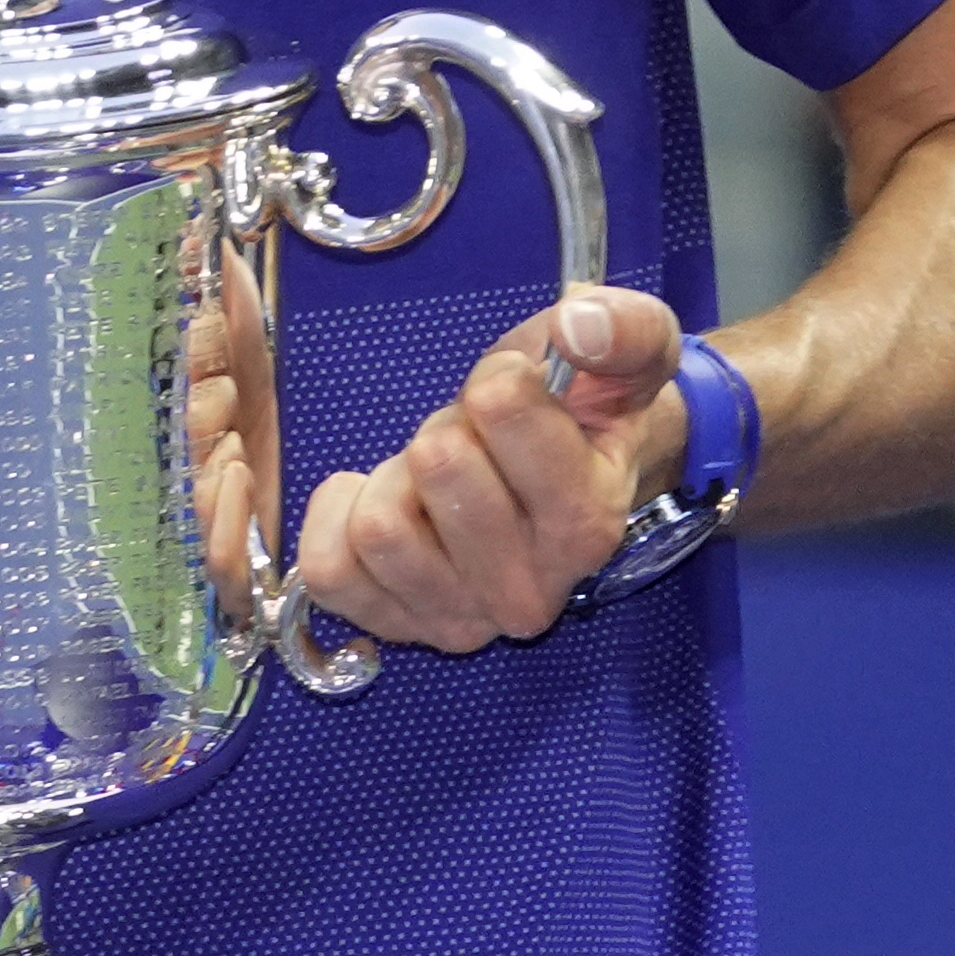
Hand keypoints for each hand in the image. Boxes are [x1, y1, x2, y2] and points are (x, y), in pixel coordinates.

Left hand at [285, 285, 685, 651]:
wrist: (556, 480)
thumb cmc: (582, 409)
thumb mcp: (628, 349)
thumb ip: (623, 328)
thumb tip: (580, 328)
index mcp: (588, 523)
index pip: (501, 412)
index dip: (495, 381)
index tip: (515, 395)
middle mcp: (530, 593)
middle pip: (435, 464)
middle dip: (444, 432)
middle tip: (472, 446)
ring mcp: (462, 621)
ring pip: (378, 526)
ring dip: (393, 480)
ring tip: (431, 483)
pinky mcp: (394, 627)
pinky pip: (326, 568)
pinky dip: (340, 515)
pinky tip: (383, 502)